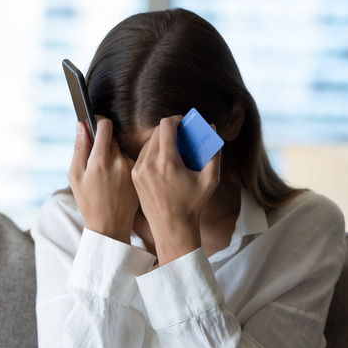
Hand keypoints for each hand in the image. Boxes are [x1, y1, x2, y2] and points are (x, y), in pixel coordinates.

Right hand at [68, 117, 138, 243]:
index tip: (94, 122)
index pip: (105, 125)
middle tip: (96, 157)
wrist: (110, 226)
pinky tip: (117, 181)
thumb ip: (79, 148)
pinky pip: (129, 161)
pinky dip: (122, 166)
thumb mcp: (75, 176)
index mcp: (100, 160)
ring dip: (113, 155)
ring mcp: (132, 168)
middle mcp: (119, 161)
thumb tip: (81, 125)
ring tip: (106, 176)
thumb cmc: (88, 202)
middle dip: (104, 142)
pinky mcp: (139, 175)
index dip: (98, 121)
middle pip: (112, 138)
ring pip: (121, 150)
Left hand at [131, 116, 221, 263]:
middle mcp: (149, 163)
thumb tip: (211, 127)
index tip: (184, 124)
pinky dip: (153, 153)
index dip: (176, 120)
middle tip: (182, 137)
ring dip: (161, 141)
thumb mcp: (210, 179)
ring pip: (148, 142)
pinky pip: (142, 155)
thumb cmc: (193, 204)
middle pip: (156, 131)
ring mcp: (138, 170)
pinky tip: (164, 163)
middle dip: (170, 130)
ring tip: (174, 151)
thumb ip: (214, 151)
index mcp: (167, 161)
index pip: (166, 125)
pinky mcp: (134, 176)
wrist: (172, 228)